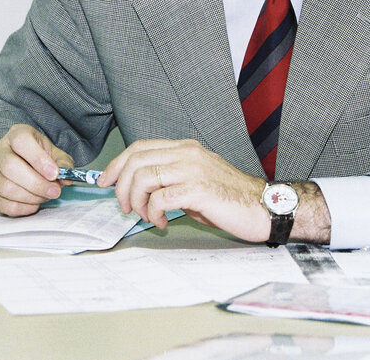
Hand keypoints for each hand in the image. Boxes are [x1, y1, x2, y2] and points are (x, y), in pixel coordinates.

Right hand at [0, 124, 73, 216]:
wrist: (21, 163)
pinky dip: (20, 208)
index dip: (38, 159)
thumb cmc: (40, 157)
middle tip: (54, 192)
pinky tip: (33, 205)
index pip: (21, 141)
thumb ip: (63, 164)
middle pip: (10, 167)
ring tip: (45, 197)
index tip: (54, 174)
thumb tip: (66, 178)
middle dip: (36, 184)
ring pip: (5, 187)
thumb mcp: (55, 155)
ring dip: (30, 197)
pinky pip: (0, 203)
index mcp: (16, 134)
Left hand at [98, 139, 271, 241]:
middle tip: (124, 207)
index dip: (117, 164)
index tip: (106, 181)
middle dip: (121, 186)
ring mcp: (192, 169)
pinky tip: (163, 222)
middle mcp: (187, 154)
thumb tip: (139, 191)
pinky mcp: (198, 189)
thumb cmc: (230, 198)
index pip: (139, 147)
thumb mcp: (195, 181)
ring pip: (143, 177)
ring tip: (147, 216)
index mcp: (185, 148)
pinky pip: (160, 198)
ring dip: (136, 201)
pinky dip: (153, 213)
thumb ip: (170, 179)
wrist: (264, 207)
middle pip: (136, 160)